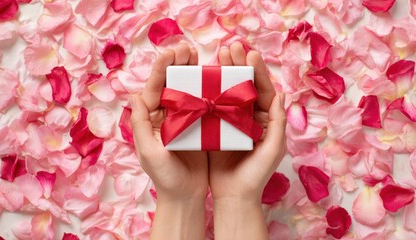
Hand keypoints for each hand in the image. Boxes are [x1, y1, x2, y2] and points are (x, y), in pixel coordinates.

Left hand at [130, 42, 206, 238]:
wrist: (185, 195)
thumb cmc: (165, 177)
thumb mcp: (150, 153)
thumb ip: (140, 125)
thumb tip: (134, 95)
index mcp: (151, 119)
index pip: (155, 89)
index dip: (162, 69)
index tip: (172, 53)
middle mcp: (166, 116)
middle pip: (170, 84)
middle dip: (177, 65)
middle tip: (188, 49)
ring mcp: (183, 120)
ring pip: (186, 90)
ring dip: (192, 73)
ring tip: (199, 57)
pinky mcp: (199, 126)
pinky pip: (202, 104)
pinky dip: (206, 89)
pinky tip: (213, 78)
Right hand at [209, 42, 285, 238]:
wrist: (234, 195)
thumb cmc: (256, 175)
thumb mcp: (272, 149)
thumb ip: (278, 123)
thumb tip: (281, 94)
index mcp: (266, 120)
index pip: (263, 91)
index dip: (257, 72)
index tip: (249, 54)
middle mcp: (250, 117)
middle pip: (246, 87)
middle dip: (240, 66)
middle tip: (231, 48)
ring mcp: (232, 121)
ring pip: (229, 92)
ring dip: (225, 74)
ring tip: (218, 57)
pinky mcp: (217, 128)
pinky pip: (215, 106)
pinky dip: (211, 91)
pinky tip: (205, 78)